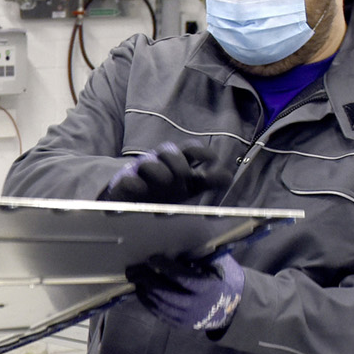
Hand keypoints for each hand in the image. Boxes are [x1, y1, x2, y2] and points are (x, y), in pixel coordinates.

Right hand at [101, 140, 234, 203]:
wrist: (132, 203)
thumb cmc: (164, 192)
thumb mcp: (189, 188)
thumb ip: (208, 181)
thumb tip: (229, 177)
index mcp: (177, 162)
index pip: (189, 149)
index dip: (200, 151)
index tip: (211, 159)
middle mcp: (159, 162)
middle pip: (167, 151)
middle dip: (176, 160)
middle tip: (184, 174)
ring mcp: (140, 172)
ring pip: (147, 162)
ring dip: (158, 169)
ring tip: (166, 181)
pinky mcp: (124, 184)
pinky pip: (128, 180)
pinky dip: (134, 183)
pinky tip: (142, 191)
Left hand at [127, 248, 245, 333]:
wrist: (227, 308)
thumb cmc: (219, 280)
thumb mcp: (216, 266)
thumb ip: (200, 259)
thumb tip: (177, 248)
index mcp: (206, 288)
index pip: (181, 277)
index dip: (165, 267)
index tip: (152, 258)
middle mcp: (195, 305)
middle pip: (165, 293)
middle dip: (147, 280)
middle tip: (133, 270)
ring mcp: (187, 318)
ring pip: (160, 305)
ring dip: (145, 292)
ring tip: (135, 280)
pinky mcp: (180, 324)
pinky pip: (160, 314)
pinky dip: (148, 303)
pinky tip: (141, 292)